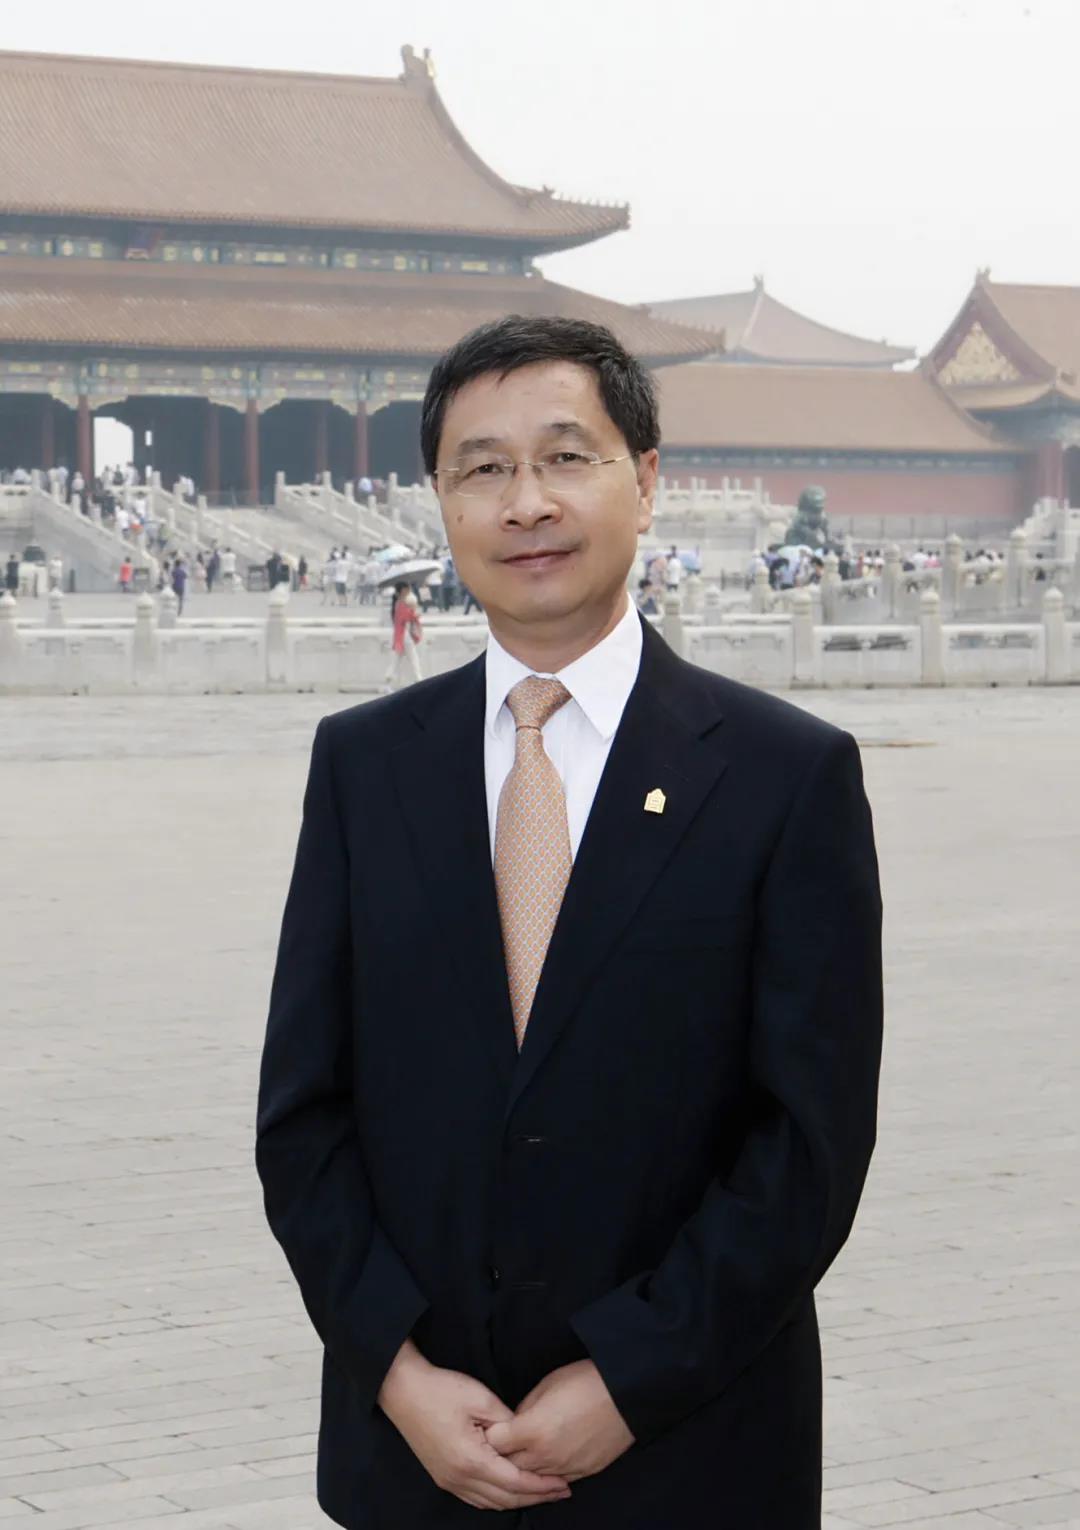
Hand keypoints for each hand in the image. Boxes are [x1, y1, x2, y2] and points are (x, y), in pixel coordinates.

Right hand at [377, 1340, 572, 1511]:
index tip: (563, 1484)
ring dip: (517, 1500)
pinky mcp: (442, 1476)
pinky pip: (475, 1498)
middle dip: (535, 1496)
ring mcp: (448, 1481)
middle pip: (505, 1498)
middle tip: (561, 1491)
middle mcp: (459, 1478)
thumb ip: (509, 1423)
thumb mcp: (481, 1399)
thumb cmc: (441, 1390)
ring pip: (490, 1503)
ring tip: (541, 1492)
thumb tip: (527, 1438)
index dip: (542, 1485)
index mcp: (471, 1460)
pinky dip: (497, 1499)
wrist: (403, 1390)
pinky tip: (510, 1492)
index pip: (516, 1482)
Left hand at [484, 1359, 634, 1482]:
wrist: (626, 1393)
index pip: (494, 1443)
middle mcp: (545, 1455)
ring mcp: (565, 1467)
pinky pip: (556, 1480)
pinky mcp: (583, 1472)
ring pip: (532, 1479)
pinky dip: (548, 1473)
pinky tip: (549, 1460)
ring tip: (526, 1451)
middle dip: (503, 1455)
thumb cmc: (586, 1381)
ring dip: (526, 1466)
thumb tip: (515, 1423)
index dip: (490, 1434)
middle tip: (504, 1442)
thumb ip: (524, 1408)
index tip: (491, 1428)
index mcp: (532, 1430)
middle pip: (510, 1466)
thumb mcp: (546, 1385)